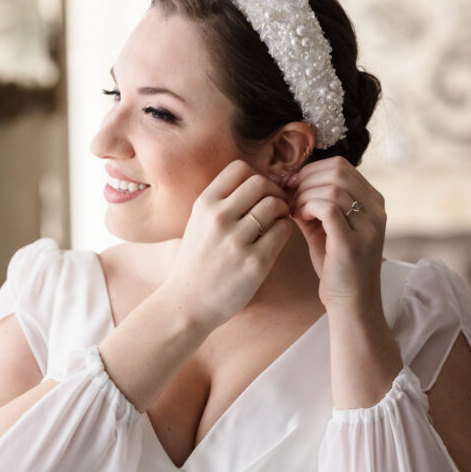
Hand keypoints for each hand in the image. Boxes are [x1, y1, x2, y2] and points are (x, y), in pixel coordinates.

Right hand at [163, 159, 292, 331]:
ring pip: (275, 204)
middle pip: (261, 182)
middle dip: (274, 191)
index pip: (240, 168)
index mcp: (204, 205)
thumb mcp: (197, 224)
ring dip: (283, 210)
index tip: (259, 192)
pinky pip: (283, 230)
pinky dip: (285, 229)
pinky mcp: (255, 262)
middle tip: (275, 206)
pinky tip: (276, 238)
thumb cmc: (196, 262)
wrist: (186, 303)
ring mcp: (236, 240)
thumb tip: (256, 181)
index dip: (256, 176)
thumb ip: (221, 203)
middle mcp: (219, 218)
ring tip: (276, 223)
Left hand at [287, 157, 386, 310]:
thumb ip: (312, 205)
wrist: (351, 303)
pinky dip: (307, 206)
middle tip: (289, 195)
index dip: (311, 170)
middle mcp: (376, 210)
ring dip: (304, 195)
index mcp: (373, 202)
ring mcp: (368, 225)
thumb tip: (288, 184)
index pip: (342, 166)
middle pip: (337, 171)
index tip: (292, 185)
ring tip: (294, 210)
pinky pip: (327, 207)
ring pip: (332, 187)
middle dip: (306, 179)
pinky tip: (300, 218)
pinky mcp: (353, 242)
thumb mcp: (325, 229)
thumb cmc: (336, 267)